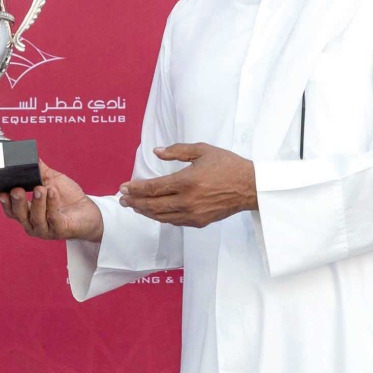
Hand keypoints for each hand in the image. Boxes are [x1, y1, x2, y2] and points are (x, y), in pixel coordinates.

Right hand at [0, 162, 103, 241]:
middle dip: (17, 202)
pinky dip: (52, 204)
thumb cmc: (67, 197)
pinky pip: (53, 218)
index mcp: (27, 213)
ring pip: (36, 218)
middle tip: (17, 190)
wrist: (88, 212)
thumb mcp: (51, 180)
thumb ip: (40, 171)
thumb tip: (31, 156)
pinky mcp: (59, 231)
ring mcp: (46, 229)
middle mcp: (33, 224)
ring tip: (40, 188)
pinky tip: (53, 192)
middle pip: (19, 216)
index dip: (5, 202)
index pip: (11, 210)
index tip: (2, 191)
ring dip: (37, 203)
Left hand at [119, 143, 255, 227]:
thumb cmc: (227, 165)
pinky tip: (154, 212)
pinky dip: (161, 217)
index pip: (153, 188)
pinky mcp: (199, 222)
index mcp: (187, 181)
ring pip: (161, 216)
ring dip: (145, 212)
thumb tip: (156, 152)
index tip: (124, 187)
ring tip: (134, 206)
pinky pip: (174, 221)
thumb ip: (177, 151)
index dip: (136, 189)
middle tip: (123, 200)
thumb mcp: (202, 150)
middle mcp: (187, 201)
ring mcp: (193, 214)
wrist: (249, 187)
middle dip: (135, 202)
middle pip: (153, 206)